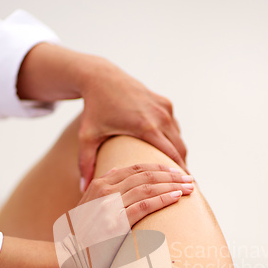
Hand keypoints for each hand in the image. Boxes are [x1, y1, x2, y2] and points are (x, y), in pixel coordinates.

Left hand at [16, 44, 186, 189]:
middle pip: (180, 150)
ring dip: (179, 155)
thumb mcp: (87, 137)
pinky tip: (169, 154)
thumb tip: (83, 190)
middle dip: (182, 168)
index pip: (171, 156)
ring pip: (179, 138)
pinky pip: (175, 127)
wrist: (101, 77)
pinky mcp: (165, 103)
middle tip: (182, 187)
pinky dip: (175, 140)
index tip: (184, 189)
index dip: (178, 174)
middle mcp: (160, 116)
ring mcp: (164, 108)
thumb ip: (86, 164)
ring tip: (176, 174)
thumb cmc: (94, 109)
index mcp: (146, 127)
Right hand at [79, 163, 192, 225]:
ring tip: (189, 188)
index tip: (176, 171)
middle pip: (145, 175)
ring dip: (172, 186)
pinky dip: (163, 199)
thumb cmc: (83, 235)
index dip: (159, 168)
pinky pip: (145, 206)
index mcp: (99, 184)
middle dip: (171, 175)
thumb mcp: (87, 205)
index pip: (136, 168)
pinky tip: (176, 198)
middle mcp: (104, 191)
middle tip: (189, 179)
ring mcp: (109, 206)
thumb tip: (115, 170)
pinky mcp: (116, 223)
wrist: (71, 258)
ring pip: (148, 188)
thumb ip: (101, 188)